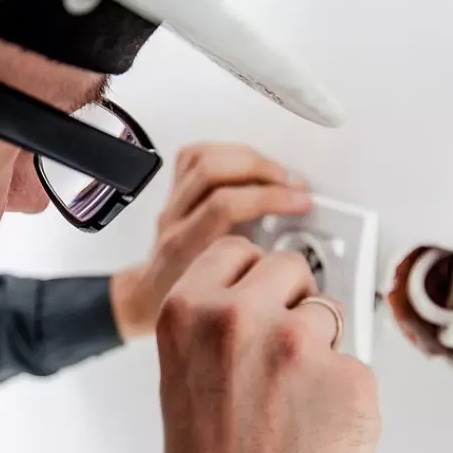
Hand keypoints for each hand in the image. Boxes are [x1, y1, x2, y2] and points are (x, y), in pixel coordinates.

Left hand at [110, 143, 310, 338]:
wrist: (150, 295)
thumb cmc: (184, 300)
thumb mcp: (225, 297)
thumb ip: (256, 275)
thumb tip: (302, 257)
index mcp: (185, 246)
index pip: (224, 205)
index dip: (269, 197)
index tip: (300, 202)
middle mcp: (175, 219)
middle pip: (212, 171)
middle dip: (262, 170)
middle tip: (293, 185)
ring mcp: (172, 202)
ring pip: (203, 158)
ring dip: (248, 158)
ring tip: (276, 173)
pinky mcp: (173, 190)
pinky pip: (193, 155)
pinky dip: (227, 152)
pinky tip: (247, 163)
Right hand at [151, 237, 380, 452]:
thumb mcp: (183, 374)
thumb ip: (216, 323)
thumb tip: (270, 298)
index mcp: (188, 310)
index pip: (237, 249)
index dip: (253, 276)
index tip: (259, 292)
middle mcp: (239, 317)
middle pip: (290, 268)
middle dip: (291, 302)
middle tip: (279, 355)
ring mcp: (298, 346)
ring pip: (331, 315)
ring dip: (321, 348)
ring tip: (293, 404)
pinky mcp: (351, 380)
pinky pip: (359, 365)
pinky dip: (346, 395)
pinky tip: (317, 430)